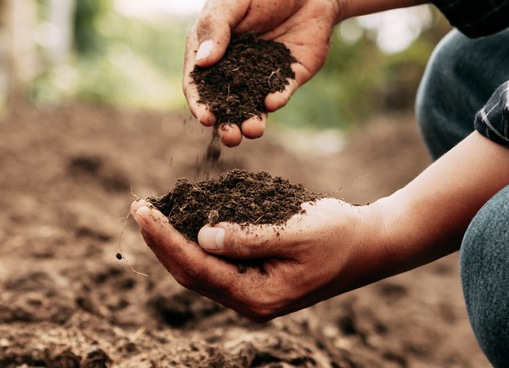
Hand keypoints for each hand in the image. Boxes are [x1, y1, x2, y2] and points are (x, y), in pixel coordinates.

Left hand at [131, 198, 389, 321]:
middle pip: (191, 274)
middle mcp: (250, 301)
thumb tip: (201, 237)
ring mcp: (252, 292)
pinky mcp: (256, 278)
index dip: (166, 239)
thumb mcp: (296, 231)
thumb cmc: (339, 234)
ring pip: (199, 270)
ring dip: (174, 242)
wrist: (370, 244)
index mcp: (259, 297)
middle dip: (161, 241)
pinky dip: (196, 241)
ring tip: (151, 213)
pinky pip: (216, 263)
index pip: (198, 269)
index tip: (144, 210)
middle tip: (139, 207)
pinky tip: (184, 221)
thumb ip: (249, 237)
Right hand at [183, 0, 339, 146]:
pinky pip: (279, 94)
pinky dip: (276, 100)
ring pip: (252, 106)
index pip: (198, 82)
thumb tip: (202, 62)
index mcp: (210, 48)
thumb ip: (216, 26)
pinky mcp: (288, 77)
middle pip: (224, 102)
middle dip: (226, 123)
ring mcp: (260, 75)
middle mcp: (233, 67)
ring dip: (250, 121)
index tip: (205, 118)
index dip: (199, 102)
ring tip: (253, 130)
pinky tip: (273, 101)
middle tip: (231, 136)